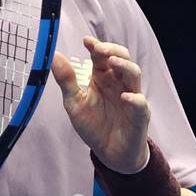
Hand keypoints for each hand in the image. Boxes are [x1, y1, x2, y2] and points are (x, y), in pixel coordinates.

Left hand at [51, 35, 150, 172]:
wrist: (110, 153)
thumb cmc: (94, 125)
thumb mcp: (74, 103)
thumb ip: (66, 80)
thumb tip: (54, 56)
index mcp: (103, 78)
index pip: (102, 56)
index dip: (96, 46)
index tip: (86, 41)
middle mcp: (119, 84)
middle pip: (122, 59)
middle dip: (112, 51)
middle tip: (99, 49)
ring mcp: (132, 98)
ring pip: (134, 75)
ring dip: (124, 67)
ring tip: (112, 63)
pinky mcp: (140, 116)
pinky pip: (140, 104)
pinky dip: (134, 100)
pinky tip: (124, 97)